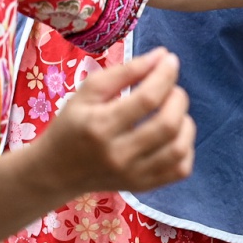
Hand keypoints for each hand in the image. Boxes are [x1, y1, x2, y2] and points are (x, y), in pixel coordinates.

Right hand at [30, 47, 193, 196]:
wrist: (56, 171)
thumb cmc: (72, 124)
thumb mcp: (88, 91)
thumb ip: (126, 71)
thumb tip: (163, 55)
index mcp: (100, 126)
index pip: (147, 99)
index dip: (165, 75)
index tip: (170, 60)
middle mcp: (118, 154)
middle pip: (168, 124)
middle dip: (178, 97)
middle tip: (171, 88)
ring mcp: (132, 175)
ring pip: (179, 149)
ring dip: (186, 122)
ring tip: (174, 111)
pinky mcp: (142, 187)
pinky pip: (180, 169)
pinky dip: (186, 148)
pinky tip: (174, 135)